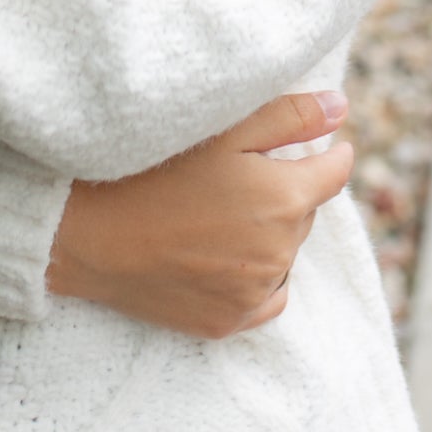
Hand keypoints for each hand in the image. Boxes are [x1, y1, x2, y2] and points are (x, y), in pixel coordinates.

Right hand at [45, 91, 353, 339]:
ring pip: (284, 254)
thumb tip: (343, 108)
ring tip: (225, 212)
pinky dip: (258, 276)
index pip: (333, 174)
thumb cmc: (153, 167)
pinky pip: (266, 297)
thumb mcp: (224, 128)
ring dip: (271, 234)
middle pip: (303, 212)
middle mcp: (278, 253)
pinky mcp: (226, 323)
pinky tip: (227, 254)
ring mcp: (252, 293)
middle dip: (286, 190)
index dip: (330, 154)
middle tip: (243, 173)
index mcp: (284, 199)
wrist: (88, 232)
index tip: (323, 147)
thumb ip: (291, 116)